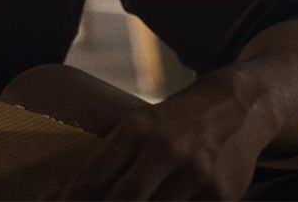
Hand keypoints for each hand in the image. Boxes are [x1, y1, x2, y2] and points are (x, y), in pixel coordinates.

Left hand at [50, 70, 276, 199]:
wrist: (240, 106)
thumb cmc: (177, 121)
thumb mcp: (141, 126)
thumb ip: (109, 162)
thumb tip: (57, 195)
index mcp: (137, 129)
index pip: (93, 177)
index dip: (70, 201)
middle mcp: (165, 150)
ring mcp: (195, 174)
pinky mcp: (219, 195)